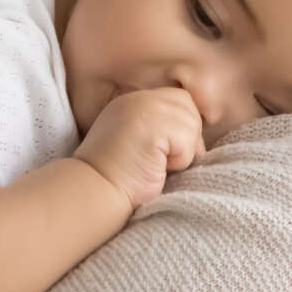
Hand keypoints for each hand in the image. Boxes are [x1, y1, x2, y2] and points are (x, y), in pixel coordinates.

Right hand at [73, 86, 203, 208]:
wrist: (94, 193)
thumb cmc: (117, 179)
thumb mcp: (137, 143)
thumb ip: (159, 129)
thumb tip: (196, 138)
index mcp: (131, 102)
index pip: (177, 101)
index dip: (178, 129)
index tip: (160, 155)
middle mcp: (138, 99)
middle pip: (188, 107)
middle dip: (184, 138)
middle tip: (160, 161)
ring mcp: (144, 108)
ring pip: (192, 124)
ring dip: (182, 152)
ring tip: (155, 164)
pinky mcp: (153, 125)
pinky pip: (188, 141)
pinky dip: (179, 162)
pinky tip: (156, 168)